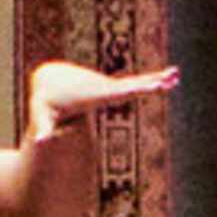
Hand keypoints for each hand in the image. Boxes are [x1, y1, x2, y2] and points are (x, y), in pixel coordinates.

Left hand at [25, 58, 178, 136]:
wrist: (51, 79)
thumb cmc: (47, 101)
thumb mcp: (44, 115)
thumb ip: (44, 128)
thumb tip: (41, 141)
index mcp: (95, 94)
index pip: (118, 93)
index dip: (135, 90)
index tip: (150, 86)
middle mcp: (106, 86)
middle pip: (133, 85)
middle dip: (152, 82)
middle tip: (172, 76)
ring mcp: (110, 86)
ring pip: (136, 83)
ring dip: (157, 79)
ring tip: (176, 75)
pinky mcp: (110, 88)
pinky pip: (133, 85)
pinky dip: (149, 82)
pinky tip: (165, 80)